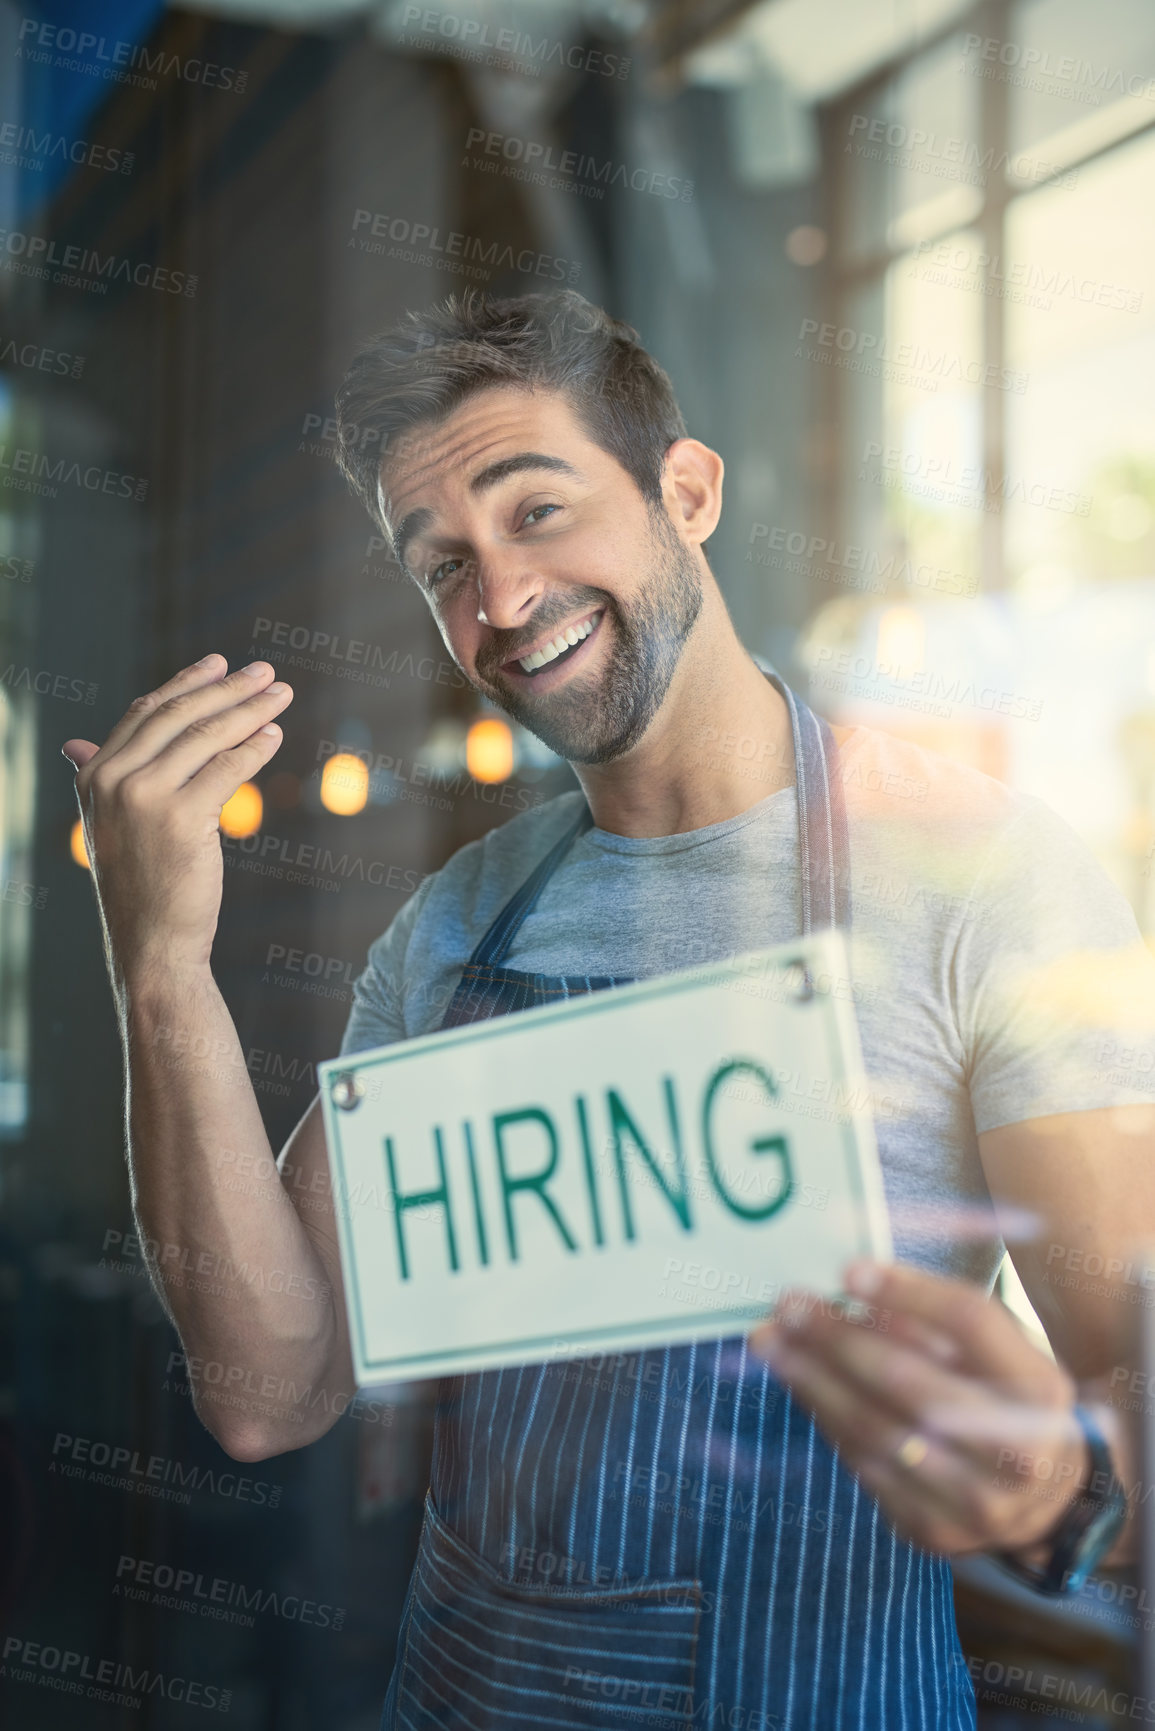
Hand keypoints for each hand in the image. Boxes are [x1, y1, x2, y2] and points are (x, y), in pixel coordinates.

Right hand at [62, 655, 292, 987]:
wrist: (151, 944)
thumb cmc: (139, 885)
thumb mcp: (108, 826)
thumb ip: (99, 779)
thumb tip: (73, 745)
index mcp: (92, 776)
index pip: (145, 713)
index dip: (186, 684)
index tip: (220, 665)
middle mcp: (112, 780)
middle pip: (179, 717)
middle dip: (227, 688)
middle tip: (265, 672)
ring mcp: (144, 797)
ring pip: (207, 737)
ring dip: (250, 710)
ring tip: (282, 696)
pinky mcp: (181, 818)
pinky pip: (227, 769)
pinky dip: (254, 748)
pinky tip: (275, 735)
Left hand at [748, 1260, 1086, 1557]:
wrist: (1045, 1499)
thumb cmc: (1010, 1400)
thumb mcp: (1000, 1352)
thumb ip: (937, 1321)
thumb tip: (854, 1286)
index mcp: (1040, 1390)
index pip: (971, 1326)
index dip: (908, 1293)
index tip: (848, 1270)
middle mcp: (1016, 1454)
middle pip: (914, 1385)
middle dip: (841, 1341)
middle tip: (790, 1305)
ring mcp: (973, 1502)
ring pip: (877, 1432)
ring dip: (814, 1381)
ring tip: (773, 1341)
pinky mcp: (932, 1529)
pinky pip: (864, 1466)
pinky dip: (827, 1418)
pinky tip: (799, 1382)